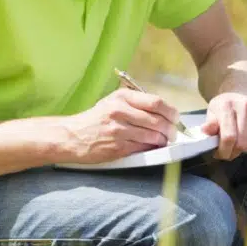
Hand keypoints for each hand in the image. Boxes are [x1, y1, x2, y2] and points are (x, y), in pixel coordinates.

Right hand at [60, 88, 179, 163]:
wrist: (71, 136)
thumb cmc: (95, 119)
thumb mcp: (113, 102)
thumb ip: (136, 104)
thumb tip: (164, 112)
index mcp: (122, 97)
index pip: (156, 102)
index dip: (171, 111)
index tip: (175, 118)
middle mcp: (120, 111)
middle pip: (157, 120)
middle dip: (170, 129)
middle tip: (173, 133)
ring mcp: (119, 130)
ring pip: (153, 136)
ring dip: (162, 140)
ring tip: (163, 141)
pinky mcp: (117, 147)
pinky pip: (143, 148)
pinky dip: (151, 148)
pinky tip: (151, 147)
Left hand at [201, 92, 246, 159]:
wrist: (245, 90)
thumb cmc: (226, 105)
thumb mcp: (213, 111)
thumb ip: (210, 123)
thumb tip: (205, 130)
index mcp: (228, 105)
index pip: (229, 137)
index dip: (223, 151)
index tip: (219, 153)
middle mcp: (246, 106)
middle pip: (241, 143)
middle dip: (232, 152)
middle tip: (227, 150)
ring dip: (242, 149)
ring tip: (237, 142)